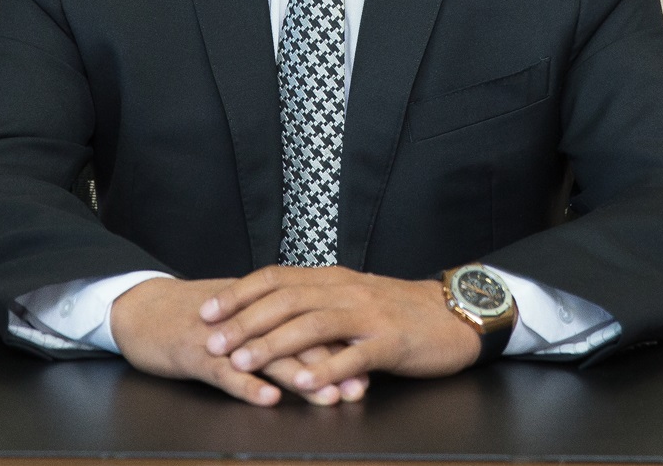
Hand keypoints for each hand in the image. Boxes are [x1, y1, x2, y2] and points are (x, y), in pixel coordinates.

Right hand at [110, 277, 360, 405]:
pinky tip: (268, 399)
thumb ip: (278, 326)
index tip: (373, 362)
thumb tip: (325, 342)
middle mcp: (248, 319)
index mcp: (263, 308)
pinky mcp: (195, 354)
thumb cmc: (195, 316)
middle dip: (333, 364)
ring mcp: (222, 337)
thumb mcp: (241, 316)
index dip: (343, 342)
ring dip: (301, 378)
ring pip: (268, 357)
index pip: (311, 321)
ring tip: (329, 396)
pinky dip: (247, 386)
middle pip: (298, 340)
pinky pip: (224, 373)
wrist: (142, 309)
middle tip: (361, 385)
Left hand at [199, 265, 481, 395]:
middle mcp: (346, 290)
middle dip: (245, 322)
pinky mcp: (392, 341)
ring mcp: (369, 315)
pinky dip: (325, 369)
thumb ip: (316, 302)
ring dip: (273, 344)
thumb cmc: (399, 311)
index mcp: (333, 279)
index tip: (207, 311)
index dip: (238, 294)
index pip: (276, 278)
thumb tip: (269, 312)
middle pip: (286, 300)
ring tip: (244, 362)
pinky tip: (303, 384)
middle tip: (213, 342)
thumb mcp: (353, 297)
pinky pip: (354, 355)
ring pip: (313, 324)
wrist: (455, 314)